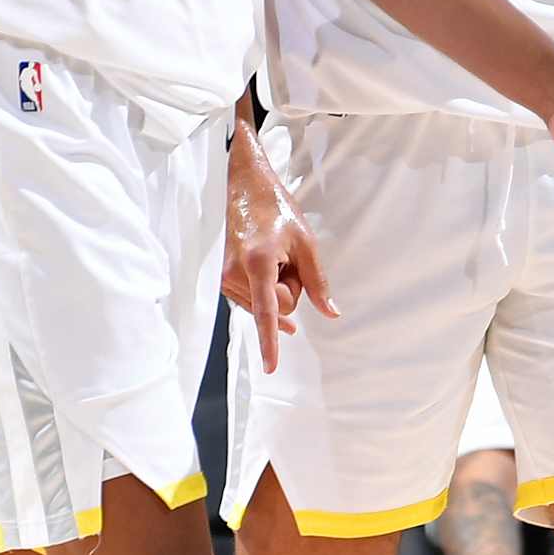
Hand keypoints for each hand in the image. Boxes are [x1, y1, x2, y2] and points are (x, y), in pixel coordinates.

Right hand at [222, 125, 335, 374]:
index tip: (270, 367)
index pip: (267, 312)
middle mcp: (234, 273)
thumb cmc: (277, 209)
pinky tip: (268, 266)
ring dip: (276, 286)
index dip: (270, 341)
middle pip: (277, 308)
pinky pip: (254, 301)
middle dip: (290, 289)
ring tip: (271, 254)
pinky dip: (265, 288)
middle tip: (286, 258)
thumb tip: (331, 313)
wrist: (245, 187)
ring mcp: (225, 277)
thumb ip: (318, 282)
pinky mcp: (222, 279)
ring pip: (265, 306)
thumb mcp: (306, 242)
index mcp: (257, 262)